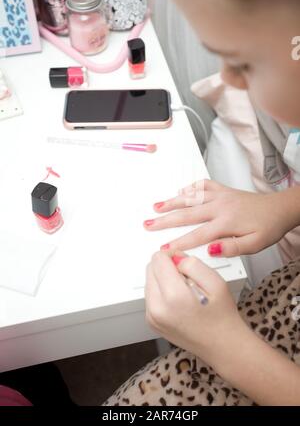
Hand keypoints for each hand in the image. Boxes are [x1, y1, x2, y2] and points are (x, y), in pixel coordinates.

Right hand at [144, 179, 294, 256]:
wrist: (280, 209)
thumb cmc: (268, 227)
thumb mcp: (255, 244)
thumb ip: (233, 248)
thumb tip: (211, 250)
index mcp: (226, 222)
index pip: (197, 235)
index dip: (178, 242)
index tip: (164, 248)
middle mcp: (220, 206)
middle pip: (187, 214)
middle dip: (165, 220)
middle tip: (148, 225)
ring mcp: (220, 196)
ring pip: (191, 198)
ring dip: (172, 202)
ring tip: (156, 207)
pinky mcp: (223, 190)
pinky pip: (203, 186)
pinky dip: (190, 188)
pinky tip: (181, 191)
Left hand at [145, 251, 243, 366]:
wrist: (222, 345)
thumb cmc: (222, 316)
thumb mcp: (215, 281)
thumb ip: (191, 263)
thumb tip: (174, 257)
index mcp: (173, 296)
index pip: (158, 259)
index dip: (173, 256)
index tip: (184, 263)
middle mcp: (157, 308)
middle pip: (151, 269)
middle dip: (167, 268)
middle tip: (188, 280)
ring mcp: (152, 317)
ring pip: (149, 281)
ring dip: (164, 280)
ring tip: (185, 292)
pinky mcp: (151, 321)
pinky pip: (150, 295)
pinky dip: (162, 292)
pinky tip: (179, 301)